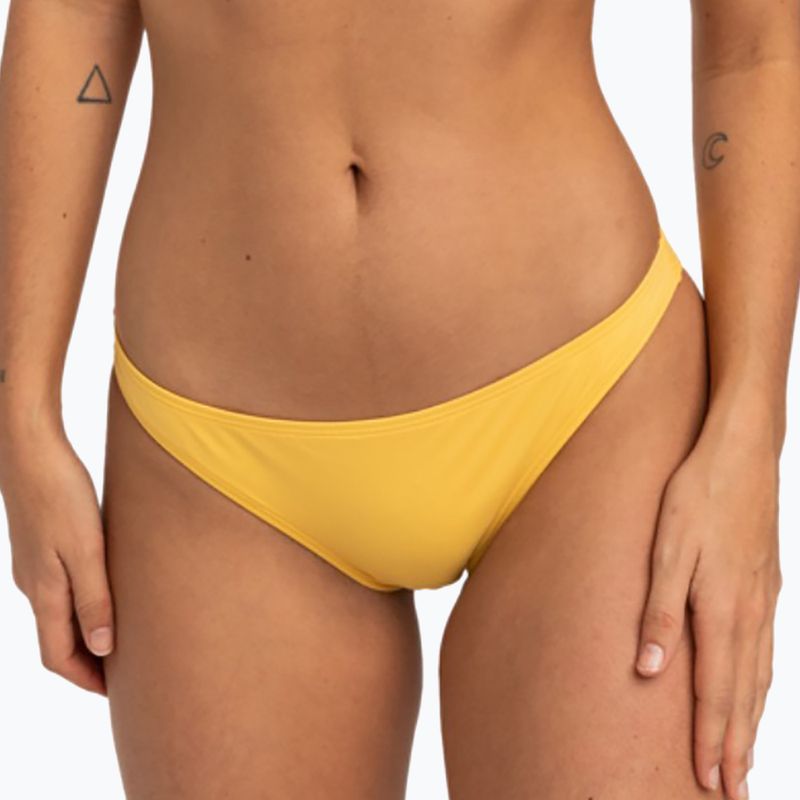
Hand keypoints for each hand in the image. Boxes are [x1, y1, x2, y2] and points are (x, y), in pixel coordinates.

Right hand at [1, 428, 113, 694]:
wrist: (30, 450)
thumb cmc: (61, 495)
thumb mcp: (86, 549)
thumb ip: (94, 599)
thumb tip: (103, 647)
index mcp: (44, 592)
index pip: (58, 656)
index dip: (85, 678)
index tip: (115, 691)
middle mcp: (34, 584)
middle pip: (57, 640)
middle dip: (87, 661)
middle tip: (123, 670)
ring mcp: (33, 564)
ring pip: (58, 614)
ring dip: (85, 631)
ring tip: (120, 634)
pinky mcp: (40, 544)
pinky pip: (59, 588)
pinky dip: (81, 603)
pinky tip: (103, 590)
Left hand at [634, 418, 781, 799]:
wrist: (743, 453)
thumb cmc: (697, 496)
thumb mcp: (667, 549)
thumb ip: (660, 611)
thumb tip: (649, 670)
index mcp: (720, 609)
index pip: (716, 692)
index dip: (712, 740)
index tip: (709, 783)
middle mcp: (749, 613)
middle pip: (743, 696)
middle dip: (736, 748)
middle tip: (733, 793)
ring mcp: (764, 600)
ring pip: (760, 677)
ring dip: (751, 723)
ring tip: (745, 759)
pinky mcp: (767, 585)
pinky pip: (767, 650)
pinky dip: (761, 686)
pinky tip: (756, 692)